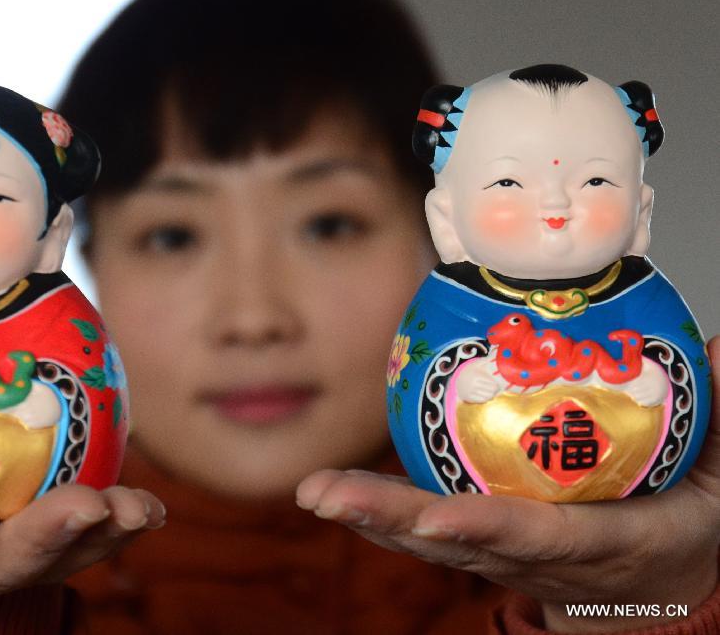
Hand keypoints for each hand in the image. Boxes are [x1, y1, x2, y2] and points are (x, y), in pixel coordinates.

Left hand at [297, 337, 719, 632]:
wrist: (661, 577)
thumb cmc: (687, 525)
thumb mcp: (717, 481)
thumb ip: (715, 420)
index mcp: (602, 545)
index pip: (540, 537)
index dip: (490, 529)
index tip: (441, 521)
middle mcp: (538, 557)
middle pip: (457, 542)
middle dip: (391, 521)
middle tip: (326, 496)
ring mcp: (502, 554)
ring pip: (427, 538)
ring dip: (370, 514)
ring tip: (316, 490)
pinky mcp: (481, 541)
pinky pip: (425, 526)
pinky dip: (381, 509)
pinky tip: (336, 487)